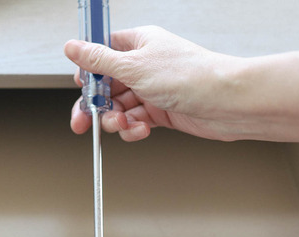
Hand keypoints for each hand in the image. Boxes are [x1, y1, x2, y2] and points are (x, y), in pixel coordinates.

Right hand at [64, 25, 246, 141]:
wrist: (226, 103)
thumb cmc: (190, 76)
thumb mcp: (134, 66)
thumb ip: (98, 60)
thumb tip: (72, 47)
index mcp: (138, 43)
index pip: (101, 54)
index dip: (87, 73)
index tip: (82, 89)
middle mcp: (144, 65)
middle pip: (106, 86)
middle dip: (95, 106)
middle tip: (83, 123)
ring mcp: (153, 89)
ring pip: (119, 107)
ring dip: (116, 120)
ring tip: (122, 125)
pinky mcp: (161, 111)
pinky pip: (136, 121)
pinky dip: (133, 129)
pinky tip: (140, 130)